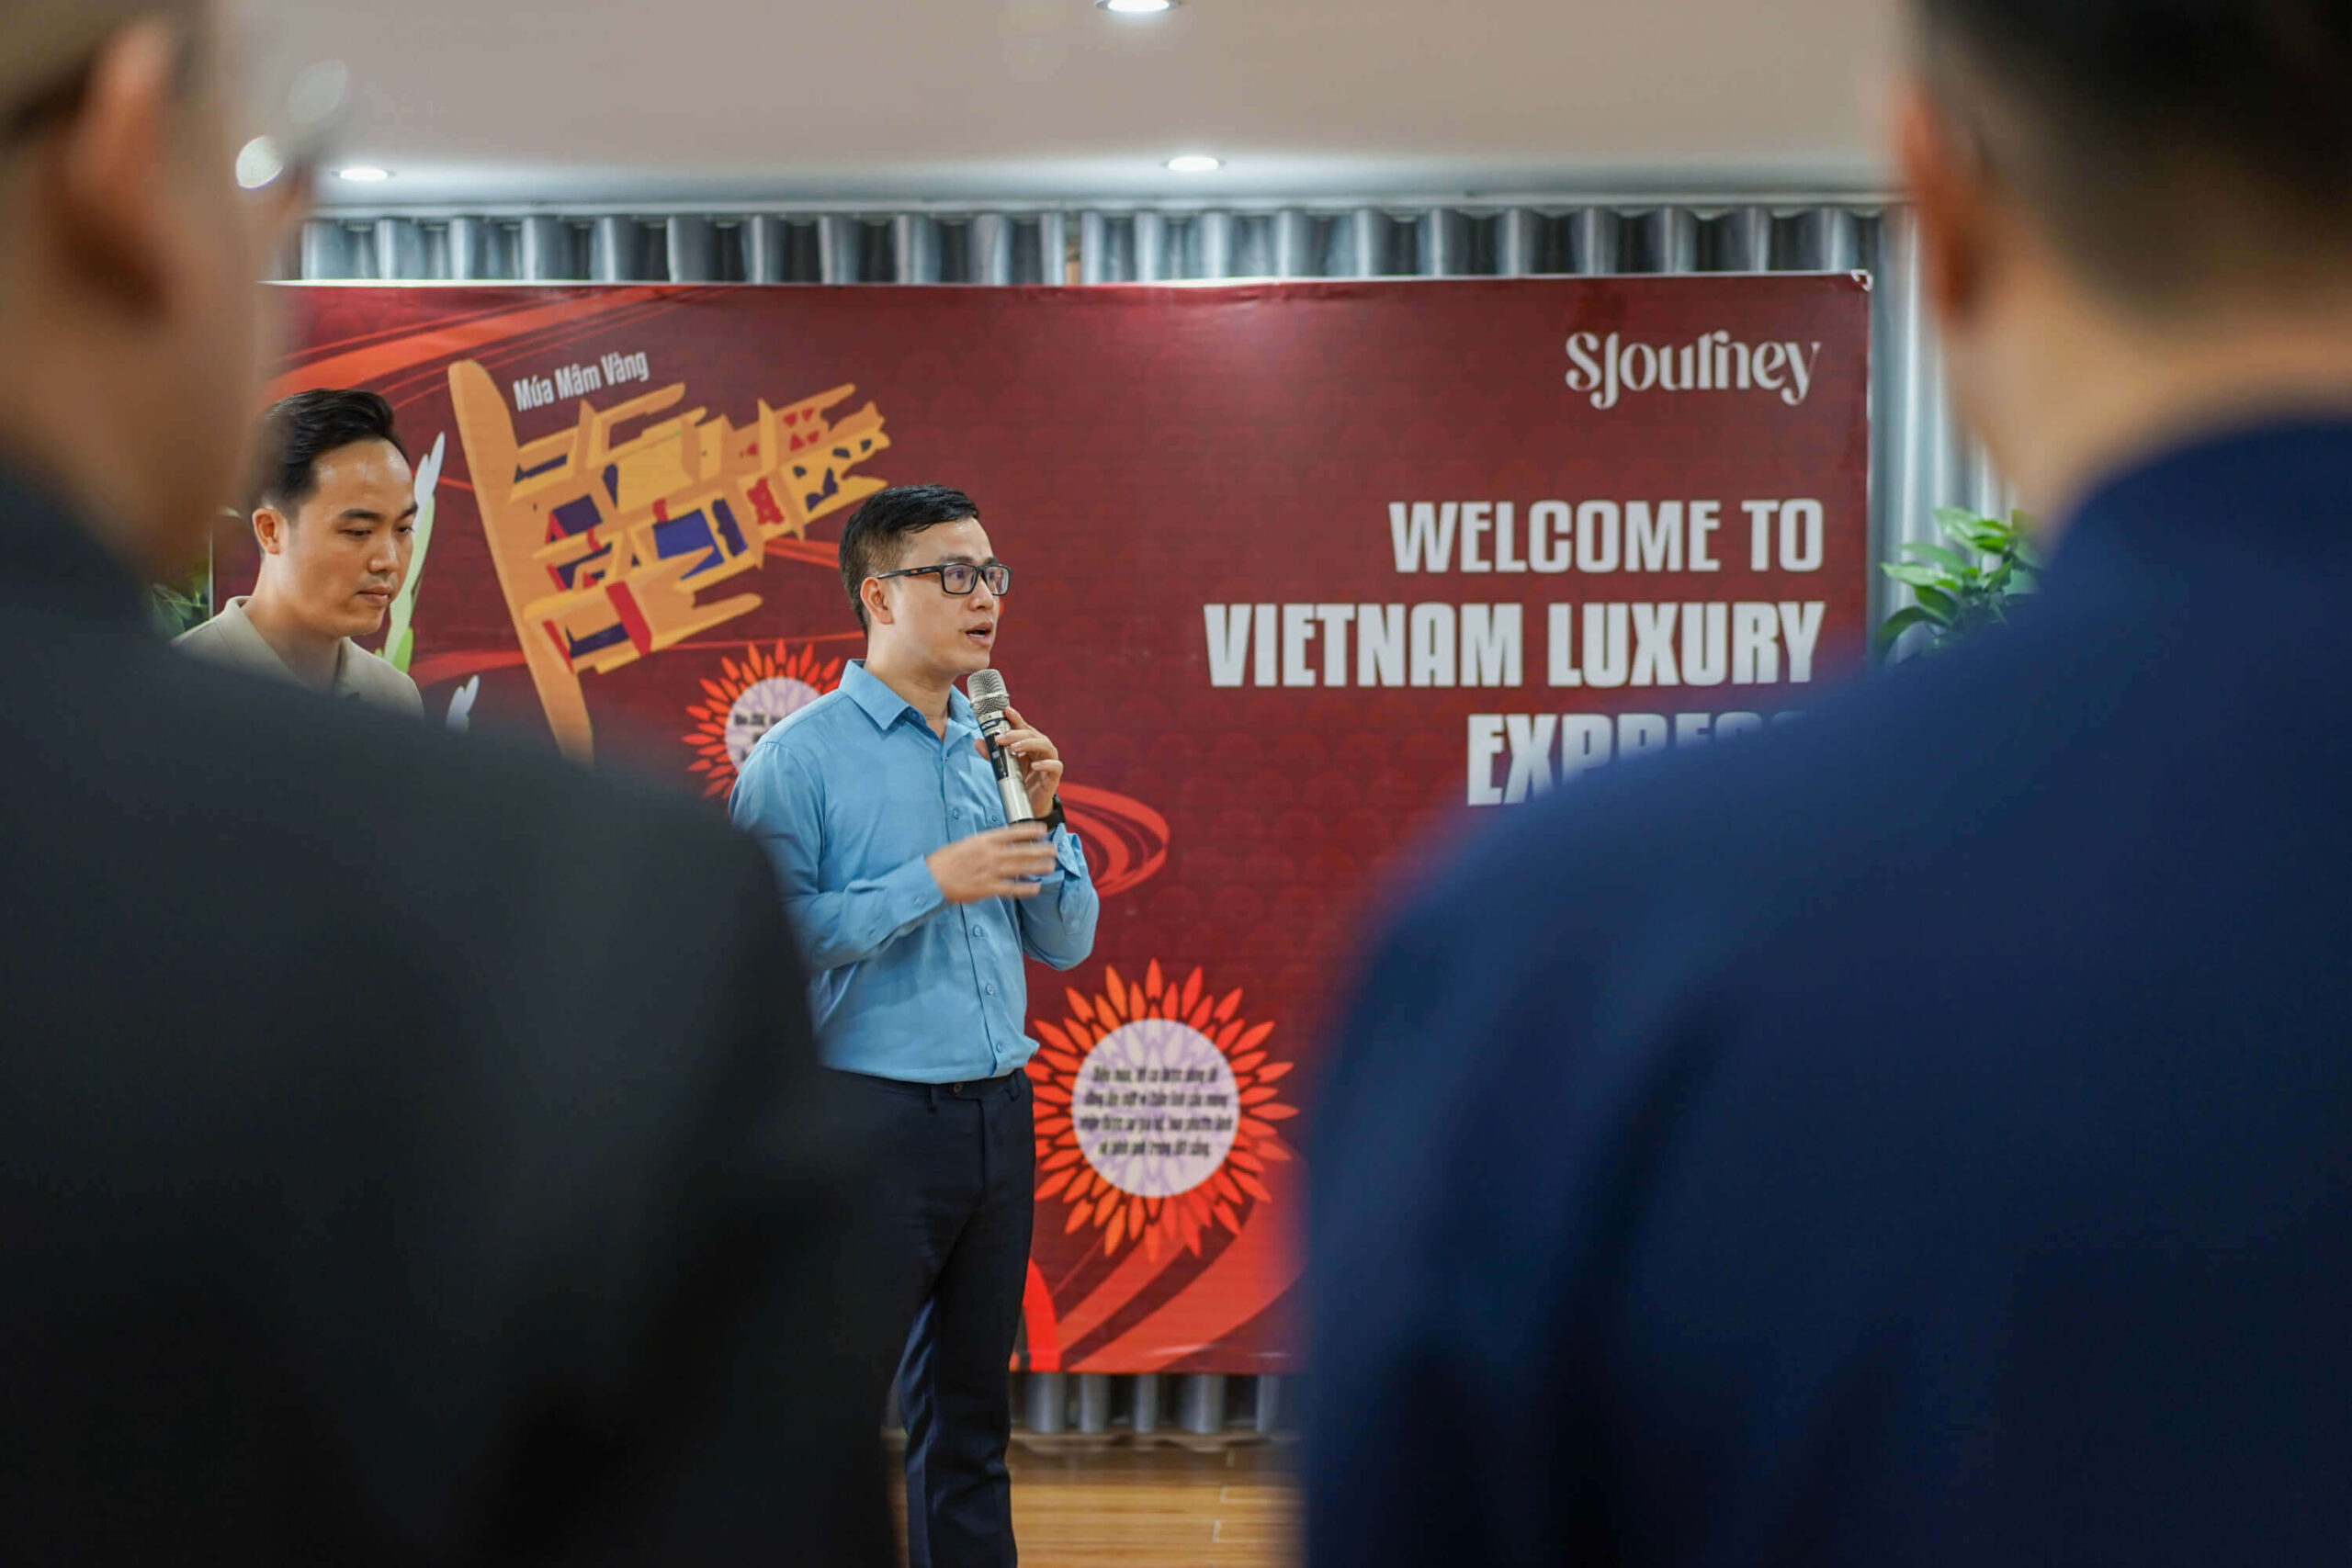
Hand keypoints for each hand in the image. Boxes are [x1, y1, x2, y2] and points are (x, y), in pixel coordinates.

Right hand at [927, 823, 1056, 902]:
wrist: (931, 880)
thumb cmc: (945, 861)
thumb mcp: (965, 844)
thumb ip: (984, 844)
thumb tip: (1000, 844)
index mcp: (983, 840)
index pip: (1012, 832)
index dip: (1030, 830)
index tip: (1043, 829)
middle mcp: (989, 854)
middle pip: (1021, 850)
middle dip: (1040, 850)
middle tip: (1054, 850)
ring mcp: (990, 872)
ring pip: (1021, 868)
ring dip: (1038, 867)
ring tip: (1051, 866)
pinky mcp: (988, 889)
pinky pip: (1012, 889)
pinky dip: (1025, 888)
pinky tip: (1037, 888)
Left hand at [975, 705, 1064, 818]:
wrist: (1031, 804)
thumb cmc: (1021, 780)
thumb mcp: (1005, 765)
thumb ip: (993, 754)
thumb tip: (977, 742)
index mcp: (1031, 743)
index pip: (1024, 727)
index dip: (1016, 718)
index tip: (1006, 711)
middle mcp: (1042, 749)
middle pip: (1033, 735)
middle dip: (1016, 734)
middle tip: (1001, 738)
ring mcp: (1050, 761)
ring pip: (1045, 746)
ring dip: (1029, 744)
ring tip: (1014, 748)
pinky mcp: (1054, 776)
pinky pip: (1055, 766)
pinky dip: (1045, 764)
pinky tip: (1034, 765)